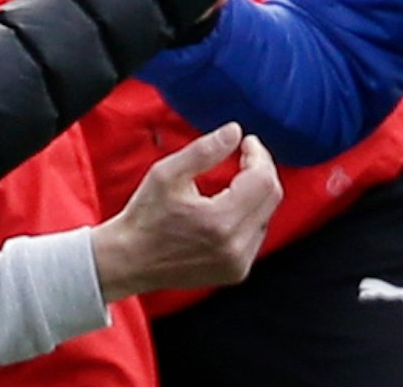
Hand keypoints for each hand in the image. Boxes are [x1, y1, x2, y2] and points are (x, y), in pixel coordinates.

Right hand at [90, 122, 281, 302]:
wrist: (130, 260)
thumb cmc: (145, 217)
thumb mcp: (167, 173)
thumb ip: (204, 150)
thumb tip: (235, 131)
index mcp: (220, 222)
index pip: (263, 181)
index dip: (258, 155)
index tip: (246, 142)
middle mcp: (235, 247)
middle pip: (272, 197)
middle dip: (261, 169)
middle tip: (244, 154)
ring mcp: (238, 263)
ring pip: (267, 215)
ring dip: (256, 192)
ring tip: (234, 179)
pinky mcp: (236, 271)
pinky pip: (256, 234)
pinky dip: (250, 213)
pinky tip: (229, 204)